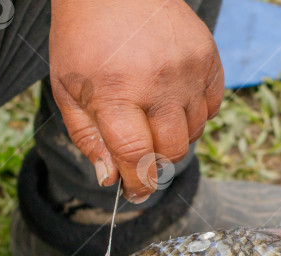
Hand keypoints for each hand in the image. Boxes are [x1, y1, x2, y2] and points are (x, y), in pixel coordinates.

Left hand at [48, 0, 223, 202]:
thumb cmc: (85, 37)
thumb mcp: (67, 88)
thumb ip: (88, 137)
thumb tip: (110, 179)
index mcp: (116, 91)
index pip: (137, 157)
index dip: (138, 183)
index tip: (136, 193)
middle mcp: (158, 83)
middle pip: (171, 151)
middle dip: (156, 161)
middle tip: (143, 153)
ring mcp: (188, 70)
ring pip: (194, 132)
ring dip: (175, 137)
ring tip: (154, 117)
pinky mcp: (208, 59)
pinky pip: (212, 107)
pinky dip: (195, 114)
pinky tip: (175, 100)